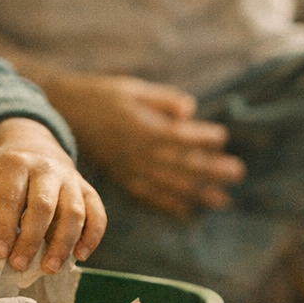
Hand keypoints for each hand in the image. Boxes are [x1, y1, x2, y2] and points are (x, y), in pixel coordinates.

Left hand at [0, 117, 105, 273]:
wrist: (35, 150)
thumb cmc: (4, 177)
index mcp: (16, 165)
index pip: (12, 198)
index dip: (5, 227)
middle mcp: (46, 169)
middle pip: (43, 206)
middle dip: (32, 239)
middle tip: (20, 266)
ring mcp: (71, 179)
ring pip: (74, 212)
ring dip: (63, 244)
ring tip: (50, 269)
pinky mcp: (88, 191)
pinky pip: (97, 214)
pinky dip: (92, 237)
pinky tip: (80, 256)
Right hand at [42, 74, 244, 220]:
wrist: (65, 113)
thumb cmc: (103, 96)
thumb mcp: (132, 89)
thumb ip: (162, 99)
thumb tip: (189, 109)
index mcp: (141, 126)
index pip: (177, 135)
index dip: (201, 137)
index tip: (222, 137)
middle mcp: (138, 151)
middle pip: (179, 163)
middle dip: (210, 169)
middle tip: (237, 173)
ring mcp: (131, 168)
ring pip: (169, 184)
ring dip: (197, 193)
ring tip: (222, 200)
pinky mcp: (124, 178)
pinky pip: (149, 196)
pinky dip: (169, 206)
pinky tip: (188, 213)